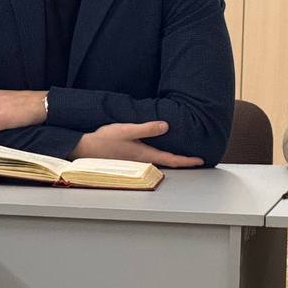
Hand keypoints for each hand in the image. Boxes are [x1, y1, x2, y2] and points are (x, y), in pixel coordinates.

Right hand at [71, 121, 203, 168]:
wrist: (85, 148)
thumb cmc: (105, 140)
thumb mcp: (126, 130)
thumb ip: (147, 128)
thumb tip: (166, 125)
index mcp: (145, 154)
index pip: (172, 159)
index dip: (187, 161)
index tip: (201, 160)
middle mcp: (143, 160)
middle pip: (168, 163)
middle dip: (183, 161)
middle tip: (197, 159)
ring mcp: (136, 160)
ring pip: (160, 161)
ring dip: (173, 159)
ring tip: (183, 154)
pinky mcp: (130, 157)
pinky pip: (151, 158)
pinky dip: (161, 156)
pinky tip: (160, 149)